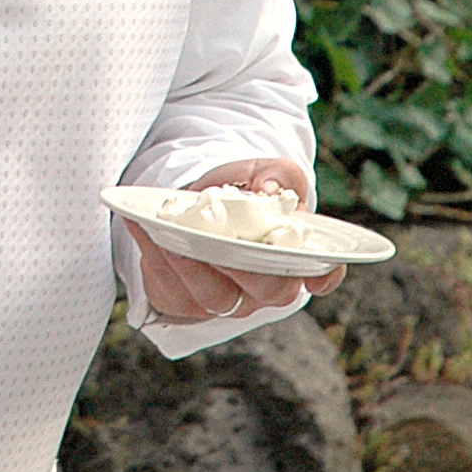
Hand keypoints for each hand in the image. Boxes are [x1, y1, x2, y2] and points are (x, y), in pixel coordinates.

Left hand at [132, 157, 345, 322]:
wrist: (200, 195)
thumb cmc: (244, 188)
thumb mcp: (265, 171)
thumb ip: (278, 175)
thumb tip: (270, 191)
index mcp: (294, 256)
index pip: (322, 271)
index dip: (325, 275)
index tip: (317, 274)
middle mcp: (265, 285)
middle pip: (268, 291)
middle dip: (244, 268)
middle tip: (219, 240)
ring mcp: (228, 299)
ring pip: (216, 298)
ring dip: (191, 266)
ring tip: (169, 235)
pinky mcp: (187, 300)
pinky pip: (174, 293)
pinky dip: (157, 261)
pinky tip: (145, 229)